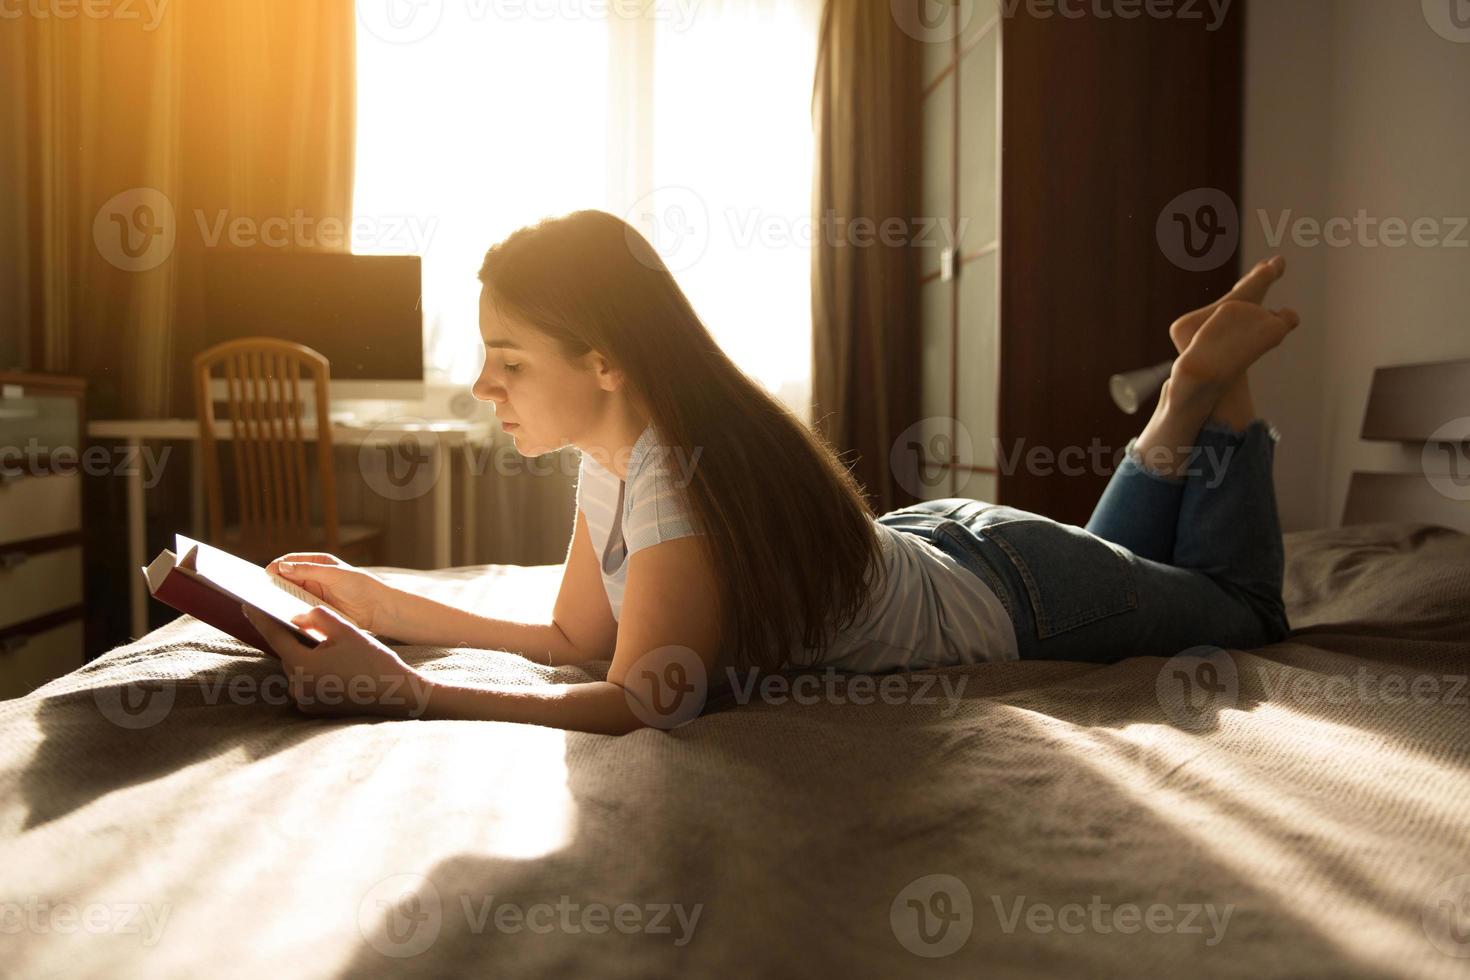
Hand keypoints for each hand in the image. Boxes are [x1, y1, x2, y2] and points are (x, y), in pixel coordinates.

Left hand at [243, 605, 433, 719]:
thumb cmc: (373, 661)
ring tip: (326, 645)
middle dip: (293, 638)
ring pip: (297, 668)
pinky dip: (313, 671)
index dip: (259, 619)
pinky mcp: (313, 708)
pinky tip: (332, 664)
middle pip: (287, 653)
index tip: (246, 605)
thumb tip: (296, 618)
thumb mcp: (346, 630)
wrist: (396, 695)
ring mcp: (305, 700)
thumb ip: (317, 617)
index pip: (274, 636)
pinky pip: (305, 682)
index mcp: (303, 665)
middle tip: (299, 622)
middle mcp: (298, 686)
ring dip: (305, 655)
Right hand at [265, 553, 396, 634]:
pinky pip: (297, 609)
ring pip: (289, 595)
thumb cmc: (360, 587)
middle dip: (274, 583)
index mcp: (318, 563)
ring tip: (265, 602)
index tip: (267, 573)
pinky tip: (280, 613)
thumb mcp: (334, 575)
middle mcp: (313, 578)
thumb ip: (309, 571)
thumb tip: (282, 567)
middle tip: (260, 589)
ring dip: (279, 598)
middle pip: (287, 579)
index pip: (291, 561)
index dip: (278, 566)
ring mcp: (313, 595)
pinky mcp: (315, 610)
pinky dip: (288, 610)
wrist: (377, 610)